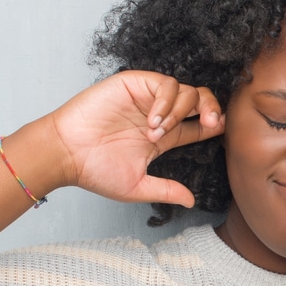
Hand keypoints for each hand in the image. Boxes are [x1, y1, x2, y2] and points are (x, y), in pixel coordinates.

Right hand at [44, 71, 225, 205]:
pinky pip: (164, 84)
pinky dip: (166, 101)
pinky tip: (152, 121)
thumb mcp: (137, 186)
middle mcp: (159, 115)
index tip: (219, 133)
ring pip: (185, 90)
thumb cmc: (94, 170)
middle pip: (199, 101)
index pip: (199, 126)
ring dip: (180, 112)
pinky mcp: (133, 84)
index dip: (213, 126)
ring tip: (156, 133)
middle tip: (211, 124)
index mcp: (164, 137)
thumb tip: (192, 201)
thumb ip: (166, 190)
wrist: (66, 154)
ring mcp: (146, 98)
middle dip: (211, 109)